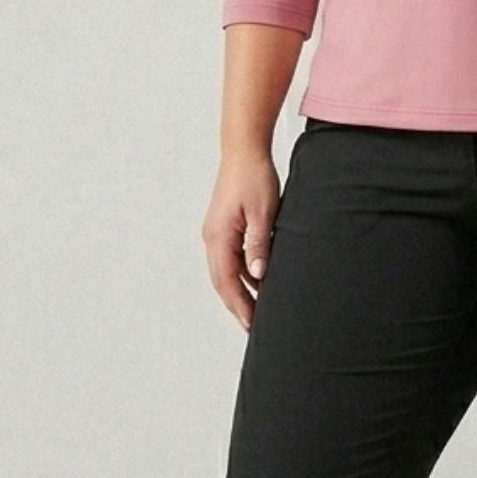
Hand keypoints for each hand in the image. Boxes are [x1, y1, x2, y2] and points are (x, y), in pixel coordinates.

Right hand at [202, 150, 280, 330]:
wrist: (244, 150)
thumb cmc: (254, 177)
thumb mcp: (264, 213)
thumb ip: (259, 245)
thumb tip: (257, 275)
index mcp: (218, 237)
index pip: (227, 282)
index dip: (240, 305)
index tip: (252, 324)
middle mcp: (212, 238)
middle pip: (223, 282)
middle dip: (238, 305)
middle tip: (254, 327)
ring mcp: (216, 233)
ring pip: (226, 272)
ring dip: (240, 291)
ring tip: (258, 310)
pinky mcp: (224, 227)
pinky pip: (231, 259)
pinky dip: (243, 274)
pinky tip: (259, 282)